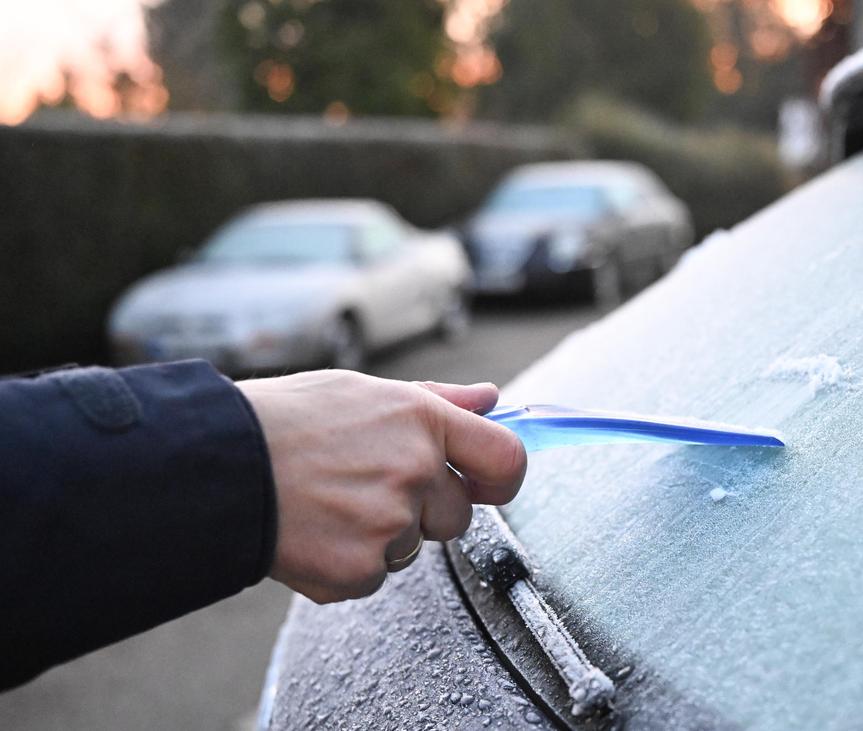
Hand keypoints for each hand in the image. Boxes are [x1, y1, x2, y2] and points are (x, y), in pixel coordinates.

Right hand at [235, 370, 525, 603]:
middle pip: (458, 515)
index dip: (502, 478)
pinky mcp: (359, 569)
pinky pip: (375, 576)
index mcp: (423, 421)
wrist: (215, 465)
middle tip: (365, 487)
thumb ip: (436, 401)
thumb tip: (489, 399)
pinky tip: (314, 531)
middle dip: (423, 509)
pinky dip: (348, 563)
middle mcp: (415, 471)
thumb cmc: (285, 421)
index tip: (487, 485)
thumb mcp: (363, 391)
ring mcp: (389, 523)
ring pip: (412, 546)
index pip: (506, 459)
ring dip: (381, 536)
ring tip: (328, 503)